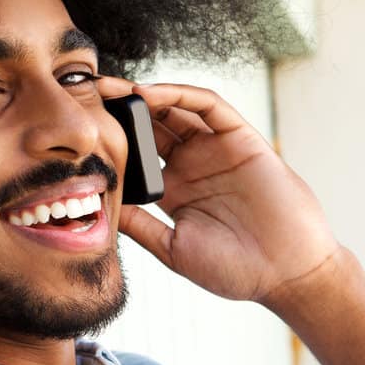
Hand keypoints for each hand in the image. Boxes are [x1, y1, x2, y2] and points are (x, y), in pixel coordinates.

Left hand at [98, 77, 340, 303]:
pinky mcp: (241, 140)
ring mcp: (216, 150)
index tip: (76, 133)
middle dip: (118, 109)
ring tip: (109, 88)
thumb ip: (140, 225)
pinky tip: (149, 94)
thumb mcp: (173, 248)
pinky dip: (180, 94)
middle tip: (84, 95)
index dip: (110, 141)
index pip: (136, 156)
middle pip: (150, 126)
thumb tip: (98, 206)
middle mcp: (193, 165)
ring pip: (175, 109)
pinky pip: (209, 107)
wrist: (288, 275)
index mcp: (174, 191)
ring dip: (143, 95)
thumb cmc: (235, 270)